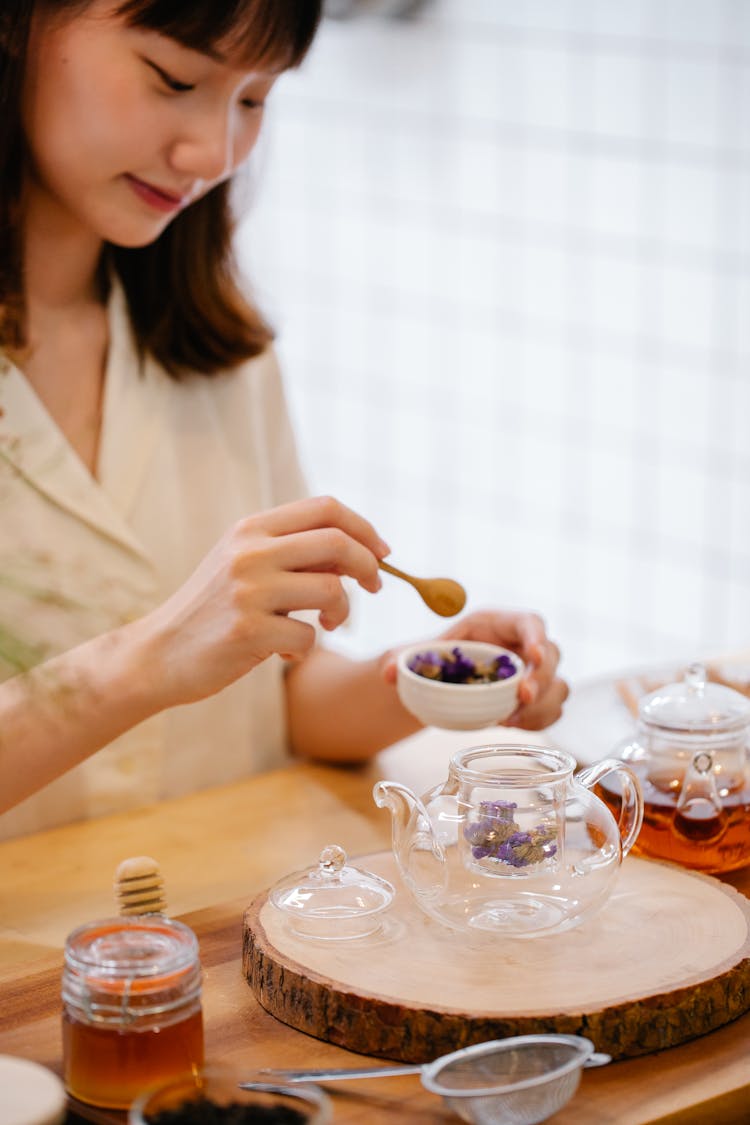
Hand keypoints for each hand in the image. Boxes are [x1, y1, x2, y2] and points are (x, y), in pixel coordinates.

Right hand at [139, 496, 388, 705]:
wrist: (158, 653)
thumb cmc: (212, 611)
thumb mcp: (244, 565)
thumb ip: (292, 554)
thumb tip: (357, 554)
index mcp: (251, 528)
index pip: (326, 508)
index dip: (364, 528)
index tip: (382, 553)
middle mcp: (250, 552)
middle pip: (338, 543)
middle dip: (369, 566)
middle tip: (372, 588)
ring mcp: (248, 590)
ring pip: (331, 591)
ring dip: (341, 613)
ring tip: (324, 625)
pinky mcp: (248, 631)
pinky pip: (309, 637)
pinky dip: (306, 649)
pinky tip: (284, 652)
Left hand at [382, 608, 567, 729]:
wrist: (436, 685)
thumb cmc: (431, 661)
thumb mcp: (413, 655)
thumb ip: (399, 659)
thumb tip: (387, 674)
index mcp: (497, 624)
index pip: (530, 621)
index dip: (537, 636)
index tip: (533, 654)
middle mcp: (520, 647)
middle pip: (552, 655)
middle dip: (541, 677)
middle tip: (520, 697)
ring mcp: (532, 674)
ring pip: (558, 686)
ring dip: (542, 705)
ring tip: (509, 720)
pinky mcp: (534, 700)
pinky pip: (551, 710)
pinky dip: (538, 722)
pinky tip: (512, 726)